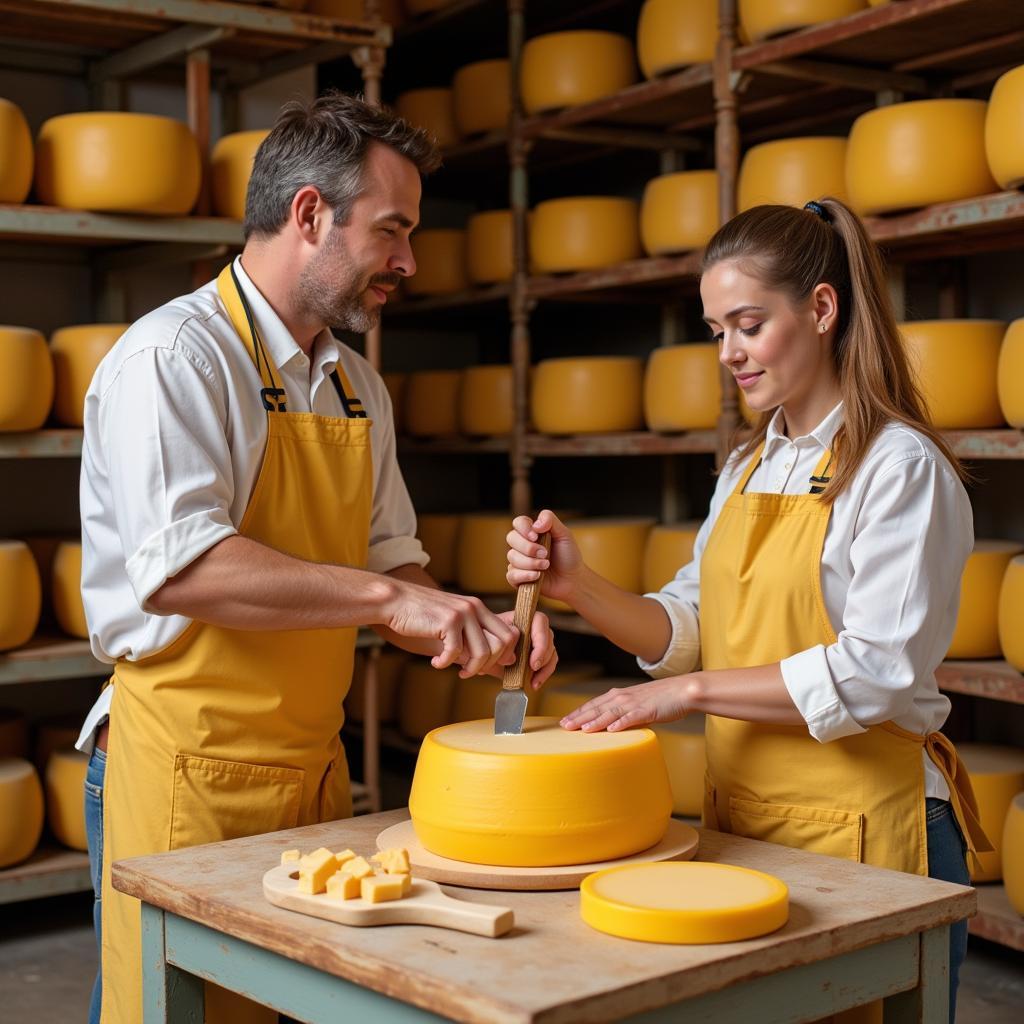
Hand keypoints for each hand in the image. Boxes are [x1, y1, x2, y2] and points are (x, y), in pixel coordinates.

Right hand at [382, 579, 518, 677]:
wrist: (395, 601)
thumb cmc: (422, 616)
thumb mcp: (453, 623)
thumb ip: (476, 639)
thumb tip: (507, 660)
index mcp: (479, 608)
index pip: (510, 634)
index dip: (503, 655)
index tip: (484, 666)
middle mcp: (475, 608)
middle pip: (502, 644)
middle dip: (488, 665)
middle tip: (469, 671)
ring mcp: (463, 613)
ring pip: (483, 652)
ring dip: (471, 669)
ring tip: (457, 671)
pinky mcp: (448, 621)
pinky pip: (456, 652)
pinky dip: (446, 663)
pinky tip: (436, 662)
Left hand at [478, 609, 558, 688]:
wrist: (481, 651)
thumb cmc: (484, 641)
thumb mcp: (488, 640)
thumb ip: (499, 645)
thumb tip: (511, 658)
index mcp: (521, 618)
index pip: (540, 621)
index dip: (540, 641)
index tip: (533, 661)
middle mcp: (533, 628)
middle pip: (548, 638)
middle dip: (543, 656)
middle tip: (533, 669)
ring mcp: (538, 641)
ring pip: (551, 652)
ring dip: (545, 669)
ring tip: (533, 682)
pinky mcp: (539, 656)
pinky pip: (548, 664)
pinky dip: (543, 674)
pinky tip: (534, 684)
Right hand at [506, 509, 583, 605]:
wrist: (572, 579)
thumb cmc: (568, 556)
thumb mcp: (564, 535)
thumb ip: (550, 521)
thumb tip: (535, 524)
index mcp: (532, 532)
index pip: (518, 522)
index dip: (524, 528)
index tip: (535, 537)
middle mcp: (522, 545)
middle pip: (511, 538)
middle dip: (528, 547)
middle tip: (545, 554)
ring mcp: (518, 561)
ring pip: (512, 557)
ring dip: (530, 562)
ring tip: (546, 566)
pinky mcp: (517, 578)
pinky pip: (511, 575)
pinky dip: (525, 575)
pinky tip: (537, 576)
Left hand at [559, 676, 690, 732]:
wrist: (682, 691)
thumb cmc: (661, 699)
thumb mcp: (636, 704)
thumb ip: (623, 712)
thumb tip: (611, 725)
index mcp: (619, 696)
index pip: (594, 704)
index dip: (578, 712)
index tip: (565, 721)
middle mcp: (623, 698)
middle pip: (597, 708)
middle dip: (579, 717)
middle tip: (563, 726)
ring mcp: (634, 704)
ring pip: (610, 713)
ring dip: (594, 721)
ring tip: (581, 729)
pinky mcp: (647, 710)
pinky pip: (632, 718)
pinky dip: (621, 723)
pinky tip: (611, 730)